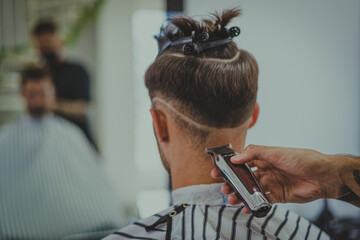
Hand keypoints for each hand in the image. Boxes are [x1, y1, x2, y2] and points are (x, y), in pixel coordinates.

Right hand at [211, 145, 343, 206]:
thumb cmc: (302, 158)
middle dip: (233, 182)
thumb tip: (235, 158)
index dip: (230, 166)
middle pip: (245, 177)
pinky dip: (254, 205)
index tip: (218, 170)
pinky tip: (246, 207)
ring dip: (241, 194)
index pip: (242, 161)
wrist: (323, 175)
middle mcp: (266, 170)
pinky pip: (262, 201)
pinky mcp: (278, 196)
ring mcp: (272, 183)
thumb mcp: (275, 152)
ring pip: (251, 190)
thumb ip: (254, 153)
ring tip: (231, 199)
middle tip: (223, 187)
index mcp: (264, 158)